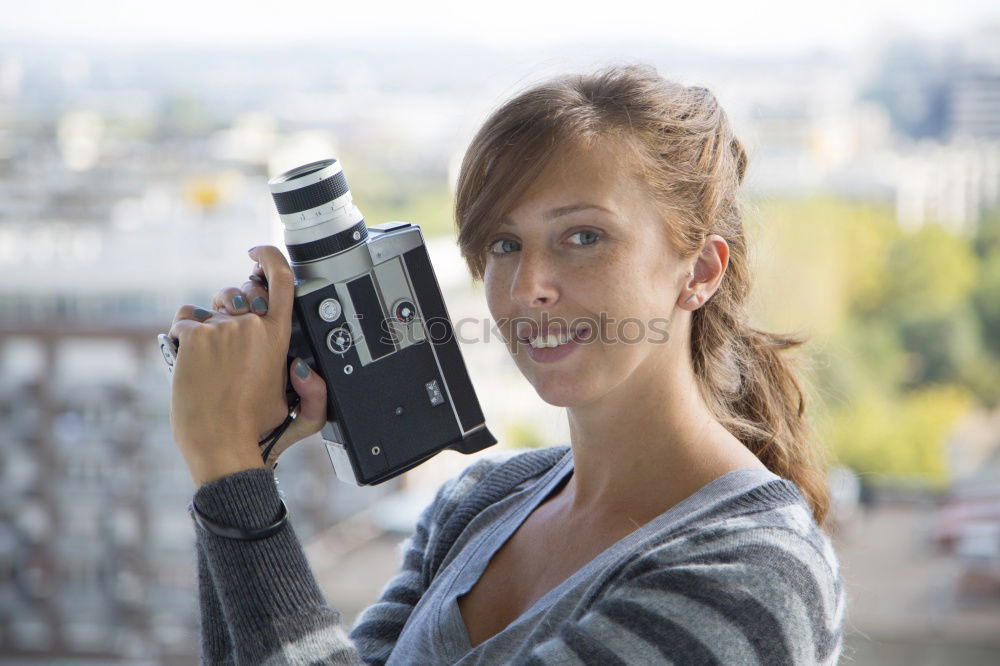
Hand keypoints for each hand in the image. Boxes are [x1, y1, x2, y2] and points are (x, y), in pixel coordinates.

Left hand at [167, 246, 327, 486]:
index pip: (282, 280)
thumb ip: (315, 389)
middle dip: (237, 304)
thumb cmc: (257, 429)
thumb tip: (302, 364)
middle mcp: (252, 326)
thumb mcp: (300, 412)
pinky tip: (192, 357)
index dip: (269, 257)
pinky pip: (186, 319)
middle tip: (233, 335)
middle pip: (243, 292)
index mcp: (280, 337)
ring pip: (213, 307)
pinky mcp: (195, 337)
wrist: (220, 444)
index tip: (258, 252)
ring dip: (212, 323)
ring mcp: (222, 328)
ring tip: (212, 357)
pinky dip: (186, 333)